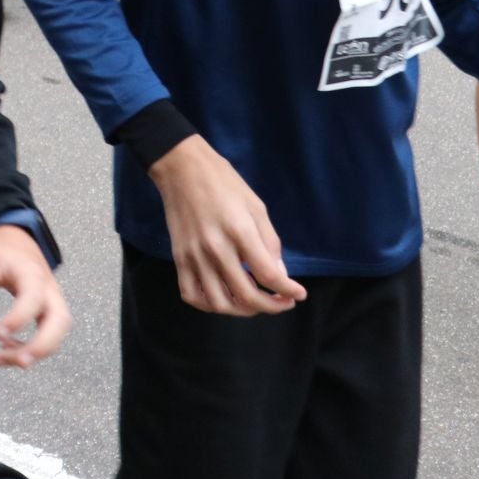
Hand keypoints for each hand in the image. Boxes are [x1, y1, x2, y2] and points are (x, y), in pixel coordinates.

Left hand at [0, 224, 70, 367]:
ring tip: (0, 359)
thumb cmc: (3, 253)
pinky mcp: (49, 316)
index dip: (19, 317)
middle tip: (20, 361)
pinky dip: (30, 350)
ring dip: (34, 353)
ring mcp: (53, 304)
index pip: (34, 297)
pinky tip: (6, 350)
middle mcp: (49, 290)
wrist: (20, 247)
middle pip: (60, 320)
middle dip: (43, 345)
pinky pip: (48, 338)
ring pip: (57, 334)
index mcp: (33, 274)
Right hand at [150, 135, 307, 315]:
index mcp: (239, 231)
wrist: (182, 168)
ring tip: (254, 301)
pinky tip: (223, 297)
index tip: (299, 294)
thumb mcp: (256, 206)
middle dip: (271, 306)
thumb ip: (270, 242)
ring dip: (241, 310)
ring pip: (219, 303)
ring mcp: (194, 256)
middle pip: (246, 296)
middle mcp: (216, 248)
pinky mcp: (179, 258)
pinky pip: (191, 295)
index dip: (288, 290)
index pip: (268, 275)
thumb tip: (279, 275)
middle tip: (283, 302)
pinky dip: (209, 305)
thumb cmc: (224, 182)